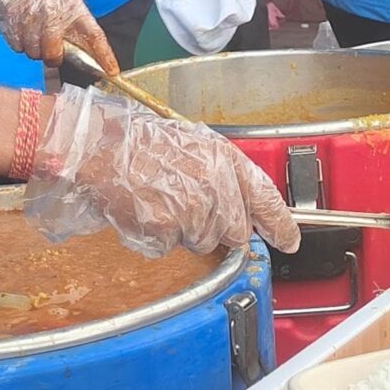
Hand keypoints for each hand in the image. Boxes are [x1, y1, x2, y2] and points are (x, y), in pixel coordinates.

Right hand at [0, 0, 118, 74]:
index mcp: (73, 7)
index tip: (112, 71)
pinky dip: (20, 42)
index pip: (94, 36)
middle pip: (54, 54)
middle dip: (53, 56)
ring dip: (35, 48)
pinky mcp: (11, 23)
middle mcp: (52, 15)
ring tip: (34, 31)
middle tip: (51, 47)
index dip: (104, 56)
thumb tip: (86, 48)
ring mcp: (30, 20)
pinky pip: (17, 47)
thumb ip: (77, 19)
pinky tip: (22, 27)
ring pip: (34, 53)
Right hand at [25, 87, 300, 256]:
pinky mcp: (168, 228)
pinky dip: (155, 235)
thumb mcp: (191, 145)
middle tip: (184, 205)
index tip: (289, 240)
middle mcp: (215, 184)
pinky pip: (168, 246)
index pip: (265, 196)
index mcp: (223, 158)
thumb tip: (237, 205)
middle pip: (234, 231)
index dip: (280, 223)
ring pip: (200, 241)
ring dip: (181, 230)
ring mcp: (192, 209)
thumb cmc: (138, 142)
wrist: (100, 147)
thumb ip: (219, 173)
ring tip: (158, 200)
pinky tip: (143, 209)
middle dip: (215, 227)